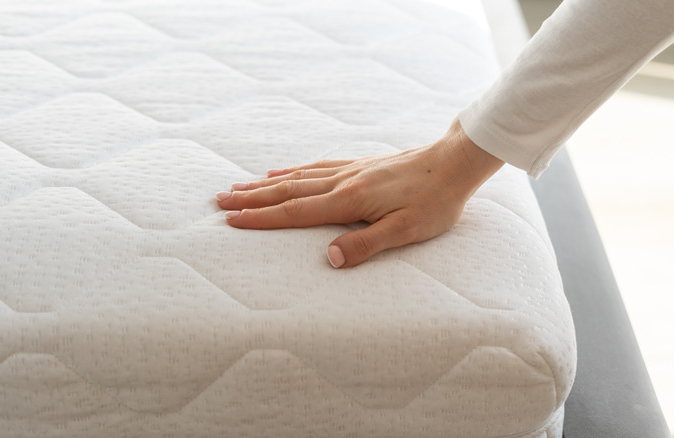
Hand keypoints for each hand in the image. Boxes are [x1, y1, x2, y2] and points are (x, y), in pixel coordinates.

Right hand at [216, 118, 503, 267]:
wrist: (454, 163)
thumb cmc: (435, 201)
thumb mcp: (406, 230)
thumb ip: (367, 245)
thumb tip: (328, 259)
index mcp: (350, 201)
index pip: (296, 212)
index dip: (262, 218)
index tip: (231, 219)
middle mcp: (344, 182)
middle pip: (288, 191)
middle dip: (252, 198)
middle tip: (219, 200)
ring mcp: (350, 170)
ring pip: (298, 177)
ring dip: (265, 184)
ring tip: (239, 185)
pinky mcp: (360, 165)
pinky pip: (316, 166)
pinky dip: (293, 170)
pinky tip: (282, 171)